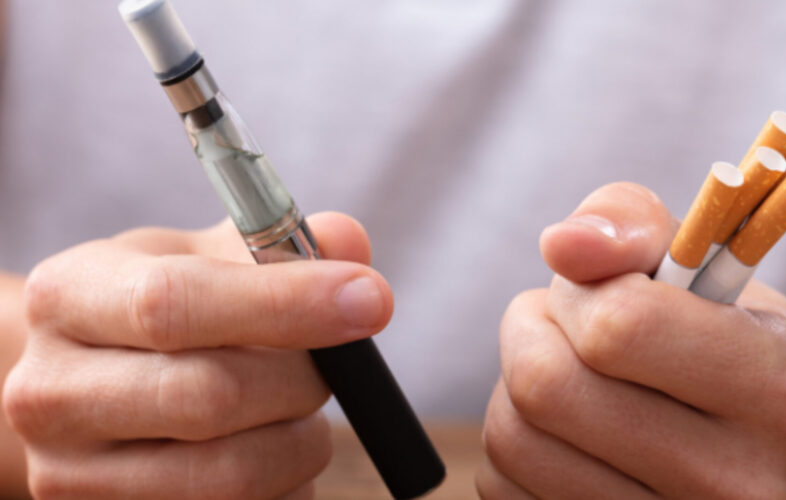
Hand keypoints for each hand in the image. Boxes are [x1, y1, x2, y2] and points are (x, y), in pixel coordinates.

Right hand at [2, 213, 392, 498]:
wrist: (89, 391)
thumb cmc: (160, 313)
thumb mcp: (201, 259)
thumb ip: (277, 246)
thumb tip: (350, 244)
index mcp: (68, 298)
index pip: (174, 303)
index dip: (287, 302)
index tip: (371, 300)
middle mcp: (49, 392)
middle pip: (209, 398)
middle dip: (303, 381)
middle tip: (333, 366)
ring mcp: (69, 477)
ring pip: (233, 476)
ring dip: (301, 441)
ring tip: (297, 410)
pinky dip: (286, 486)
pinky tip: (273, 448)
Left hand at [477, 183, 785, 498]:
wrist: (754, 436)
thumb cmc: (714, 327)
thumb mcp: (694, 252)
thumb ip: (627, 221)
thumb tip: (561, 244)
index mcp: (779, 390)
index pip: (617, 327)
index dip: (580, 293)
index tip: (596, 291)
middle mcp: (739, 483)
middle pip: (546, 388)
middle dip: (530, 332)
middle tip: (563, 325)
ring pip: (512, 441)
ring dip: (514, 388)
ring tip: (568, 374)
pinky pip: (503, 486)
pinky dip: (515, 442)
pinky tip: (563, 429)